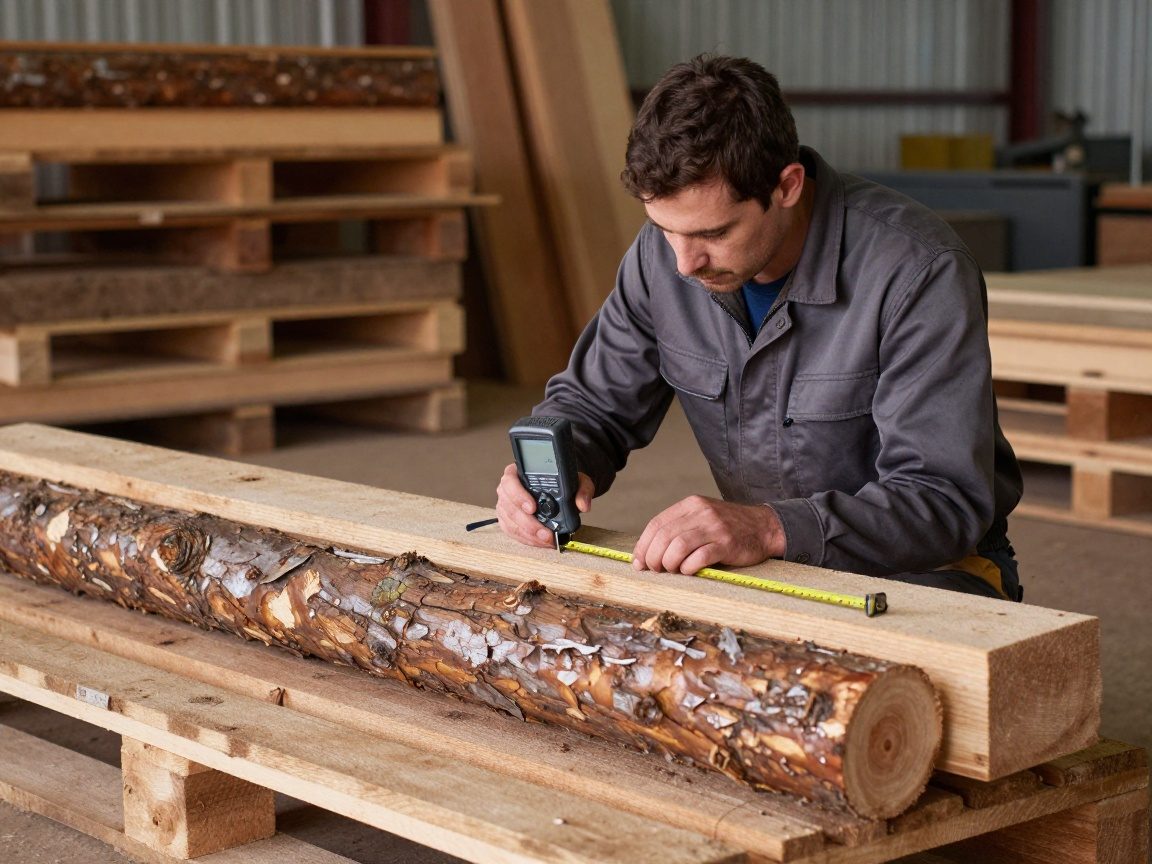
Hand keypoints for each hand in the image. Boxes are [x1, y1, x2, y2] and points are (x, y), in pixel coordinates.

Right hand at [495, 463, 594, 547]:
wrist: (560, 490)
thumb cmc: (562, 483)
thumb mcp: (576, 481)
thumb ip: (582, 490)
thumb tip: (583, 504)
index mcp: (518, 473)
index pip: (510, 482)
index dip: (518, 496)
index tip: (532, 508)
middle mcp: (508, 489)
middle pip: (509, 507)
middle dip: (528, 523)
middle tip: (545, 533)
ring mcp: (506, 505)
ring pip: (510, 522)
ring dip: (529, 534)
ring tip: (546, 539)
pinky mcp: (508, 520)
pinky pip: (512, 532)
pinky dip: (527, 539)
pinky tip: (540, 541)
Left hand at [632, 496, 785, 573]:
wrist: (764, 527)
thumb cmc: (727, 528)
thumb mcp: (701, 518)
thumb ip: (677, 529)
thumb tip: (646, 553)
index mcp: (690, 504)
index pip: (656, 524)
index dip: (643, 546)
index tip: (639, 562)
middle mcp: (701, 512)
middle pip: (664, 536)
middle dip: (654, 558)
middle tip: (656, 570)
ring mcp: (715, 527)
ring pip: (678, 546)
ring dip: (669, 563)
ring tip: (672, 570)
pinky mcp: (727, 543)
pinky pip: (699, 557)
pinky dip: (688, 567)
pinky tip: (689, 570)